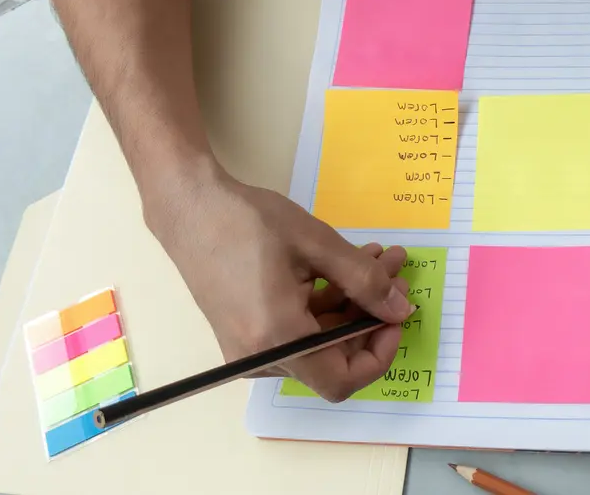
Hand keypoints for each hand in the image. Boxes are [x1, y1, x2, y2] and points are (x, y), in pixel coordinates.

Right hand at [146, 165, 414, 401]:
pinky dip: (326, 303)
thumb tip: (401, 311)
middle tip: (394, 272)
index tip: (396, 315)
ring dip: (352, 303)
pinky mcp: (245, 332)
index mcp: (278, 338)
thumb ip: (365, 280)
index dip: (379, 354)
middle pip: (333, 358)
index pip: (341, 381)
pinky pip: (297, 331)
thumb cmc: (248, 221)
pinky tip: (346, 264)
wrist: (189, 207)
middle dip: (370, 316)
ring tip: (378, 258)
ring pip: (319, 341)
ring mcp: (249, 348)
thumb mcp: (317, 244)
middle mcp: (260, 356)